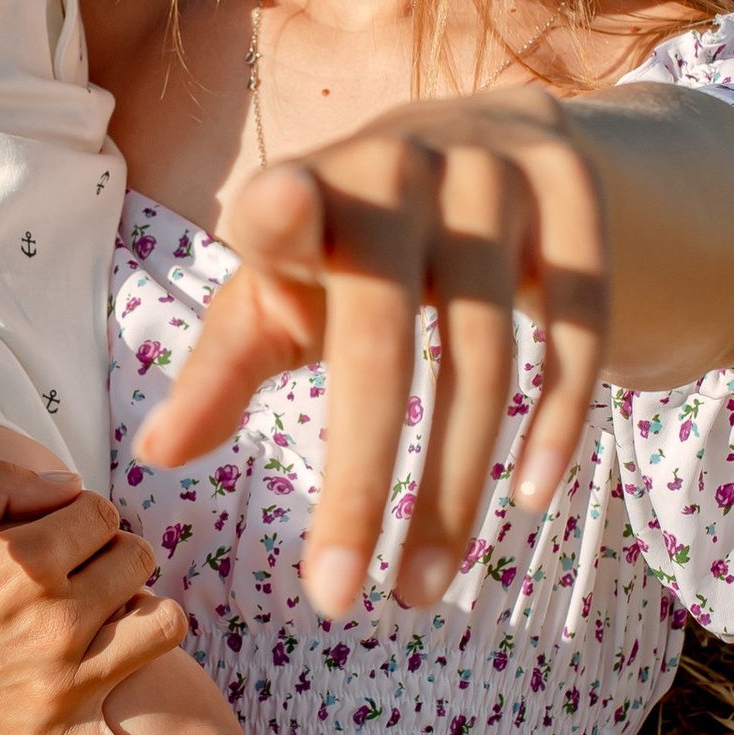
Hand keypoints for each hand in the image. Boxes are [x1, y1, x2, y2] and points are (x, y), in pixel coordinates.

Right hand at [0, 459, 235, 734]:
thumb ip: (1, 483)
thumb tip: (70, 490)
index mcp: (24, 561)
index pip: (100, 513)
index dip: (77, 514)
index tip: (48, 529)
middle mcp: (56, 624)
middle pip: (136, 561)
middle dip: (112, 552)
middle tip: (72, 568)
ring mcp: (63, 690)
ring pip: (162, 629)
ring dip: (146, 611)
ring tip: (112, 615)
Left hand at [133, 83, 733, 618]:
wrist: (492, 137)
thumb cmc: (354, 244)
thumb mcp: (283, 292)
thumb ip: (221, 368)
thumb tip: (154, 454)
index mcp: (312, 189)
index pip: (286, 208)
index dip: (281, 211)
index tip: (274, 210)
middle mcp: (402, 168)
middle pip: (384, 340)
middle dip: (358, 479)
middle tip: (335, 597)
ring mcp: (497, 174)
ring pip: (486, 353)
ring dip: (453, 488)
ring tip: (420, 587)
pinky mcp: (576, 191)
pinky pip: (579, 327)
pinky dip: (558, 422)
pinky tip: (529, 502)